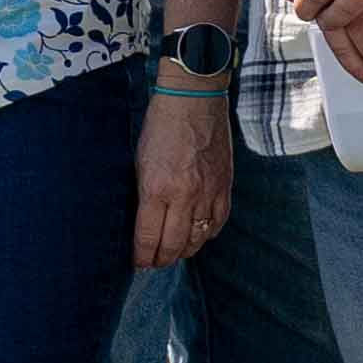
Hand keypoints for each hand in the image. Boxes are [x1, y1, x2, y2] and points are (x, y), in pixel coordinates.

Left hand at [135, 85, 231, 266]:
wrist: (194, 98)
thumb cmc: (161, 124)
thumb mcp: (140, 159)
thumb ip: (143, 193)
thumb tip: (141, 221)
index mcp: (157, 188)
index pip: (148, 238)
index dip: (141, 256)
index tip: (137, 263)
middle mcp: (185, 196)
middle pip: (174, 245)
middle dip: (161, 260)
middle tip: (153, 263)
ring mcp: (208, 193)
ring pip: (198, 238)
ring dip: (184, 250)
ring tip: (173, 252)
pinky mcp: (225, 186)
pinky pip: (218, 222)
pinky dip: (207, 233)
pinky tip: (198, 234)